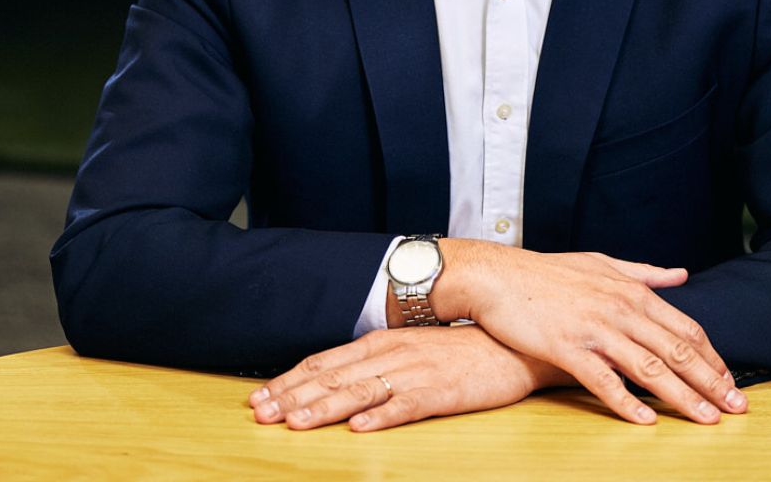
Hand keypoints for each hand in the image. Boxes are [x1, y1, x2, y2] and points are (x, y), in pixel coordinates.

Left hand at [248, 324, 570, 431]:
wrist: (512, 343)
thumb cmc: (461, 348)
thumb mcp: (412, 349)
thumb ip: (376, 361)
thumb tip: (336, 380)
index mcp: (383, 342)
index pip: (326, 361)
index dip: (290, 380)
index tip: (258, 397)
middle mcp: (394, 353)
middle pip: (334, 377)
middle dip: (293, 396)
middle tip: (259, 413)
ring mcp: (417, 371)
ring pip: (362, 390)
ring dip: (326, 407)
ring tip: (296, 423)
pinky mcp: (443, 392)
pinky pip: (409, 405)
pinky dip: (384, 415)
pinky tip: (362, 427)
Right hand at [431, 240, 746, 425]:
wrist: (498, 277)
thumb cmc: (548, 273)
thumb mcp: (601, 263)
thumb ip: (644, 273)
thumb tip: (680, 274)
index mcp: (631, 291)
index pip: (685, 328)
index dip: (712, 357)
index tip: (730, 381)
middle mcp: (619, 308)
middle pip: (676, 350)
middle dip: (710, 382)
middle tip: (736, 408)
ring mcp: (594, 328)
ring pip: (649, 367)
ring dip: (682, 397)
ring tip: (707, 419)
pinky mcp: (567, 347)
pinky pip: (603, 380)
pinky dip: (627, 401)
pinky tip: (646, 419)